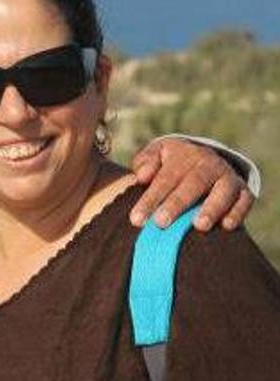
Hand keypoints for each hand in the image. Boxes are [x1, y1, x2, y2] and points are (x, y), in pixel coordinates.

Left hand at [129, 138, 254, 230]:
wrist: (203, 158)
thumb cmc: (170, 163)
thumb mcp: (156, 155)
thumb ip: (144, 163)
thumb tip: (141, 176)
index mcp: (182, 153)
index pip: (164, 178)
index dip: (150, 198)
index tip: (136, 219)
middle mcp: (207, 162)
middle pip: (192, 184)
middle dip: (176, 205)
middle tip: (160, 223)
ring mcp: (227, 176)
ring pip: (222, 191)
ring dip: (211, 208)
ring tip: (198, 226)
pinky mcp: (244, 190)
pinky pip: (244, 200)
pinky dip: (237, 212)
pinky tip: (226, 226)